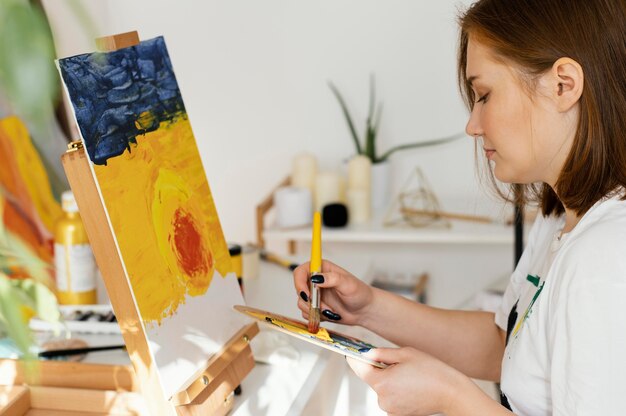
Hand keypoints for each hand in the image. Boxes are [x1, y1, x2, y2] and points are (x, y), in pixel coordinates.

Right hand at [293, 259, 373, 325]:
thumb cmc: (360, 294)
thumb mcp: (348, 284)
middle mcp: (316, 281)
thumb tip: (316, 278)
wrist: (364, 311)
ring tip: (330, 311)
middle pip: (299, 289)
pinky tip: (330, 314)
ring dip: (314, 310)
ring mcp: (315, 294)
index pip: (301, 271)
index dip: (299, 282)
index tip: (307, 294)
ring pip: (301, 303)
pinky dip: (316, 317)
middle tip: (321, 307)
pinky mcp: (315, 307)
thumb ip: (333, 279)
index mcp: (322, 269)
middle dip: (309, 301)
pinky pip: (306, 313)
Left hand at [347, 347, 464, 415]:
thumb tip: (366, 353)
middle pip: (372, 379)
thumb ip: (381, 353)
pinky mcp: (399, 415)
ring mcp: (391, 409)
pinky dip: (397, 390)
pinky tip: (412, 385)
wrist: (452, 393)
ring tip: (410, 375)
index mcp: (382, 383)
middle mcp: (383, 399)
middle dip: (380, 369)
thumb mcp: (405, 354)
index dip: (355, 358)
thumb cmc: (432, 371)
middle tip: (398, 363)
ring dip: (390, 380)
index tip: (350, 352)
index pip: (359, 369)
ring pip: (383, 389)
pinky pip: (391, 398)